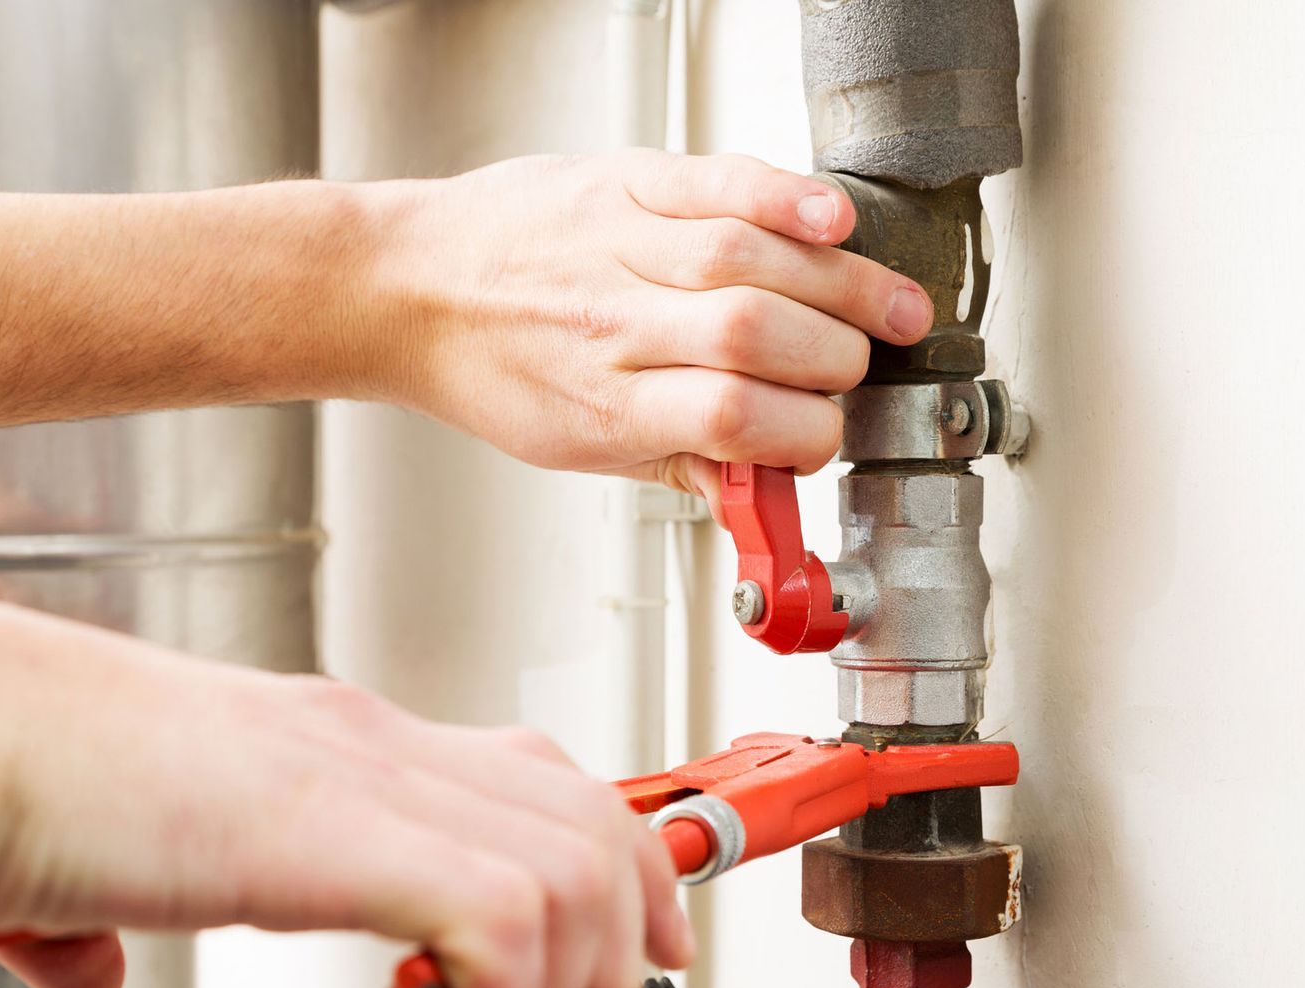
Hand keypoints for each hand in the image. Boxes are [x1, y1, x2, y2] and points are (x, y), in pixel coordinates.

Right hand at [0, 598, 693, 987]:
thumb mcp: (85, 857)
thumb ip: (102, 923)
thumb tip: (87, 977)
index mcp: (335, 743)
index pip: (542, 777)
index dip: (609, 862)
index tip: (614, 941)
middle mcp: (375, 747)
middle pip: (600, 819)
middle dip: (622, 933)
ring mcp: (368, 783)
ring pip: (580, 872)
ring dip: (552, 981)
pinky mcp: (339, 838)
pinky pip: (505, 919)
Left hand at [359, 149, 931, 505]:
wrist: (409, 288)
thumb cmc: (490, 367)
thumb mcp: (576, 448)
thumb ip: (677, 464)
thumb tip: (762, 490)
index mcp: (607, 404)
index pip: (735, 421)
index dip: (805, 436)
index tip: (824, 441)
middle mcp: (616, 323)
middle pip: (757, 338)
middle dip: (837, 361)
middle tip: (860, 372)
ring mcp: (621, 245)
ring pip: (754, 259)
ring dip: (844, 286)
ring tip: (895, 309)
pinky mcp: (625, 181)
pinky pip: (719, 182)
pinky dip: (787, 196)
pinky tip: (836, 222)